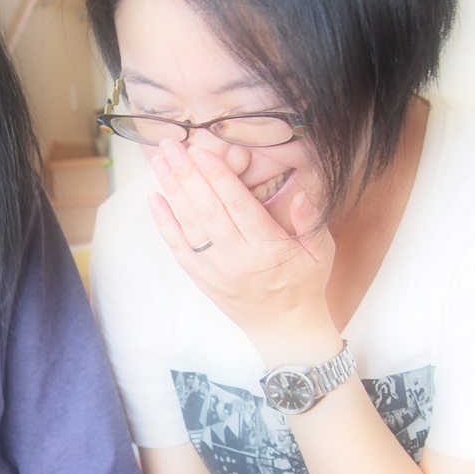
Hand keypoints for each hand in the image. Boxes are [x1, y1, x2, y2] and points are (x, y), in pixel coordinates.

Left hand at [148, 138, 338, 360]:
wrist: (283, 328)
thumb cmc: (304, 284)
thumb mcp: (319, 251)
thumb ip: (310, 220)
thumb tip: (301, 193)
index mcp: (268, 248)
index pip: (238, 205)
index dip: (217, 176)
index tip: (200, 151)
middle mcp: (238, 259)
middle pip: (207, 209)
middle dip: (187, 174)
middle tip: (170, 145)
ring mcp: (216, 270)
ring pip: (190, 225)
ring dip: (173, 191)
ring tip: (160, 161)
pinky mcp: (202, 278)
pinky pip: (178, 248)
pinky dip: (165, 223)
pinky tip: (154, 198)